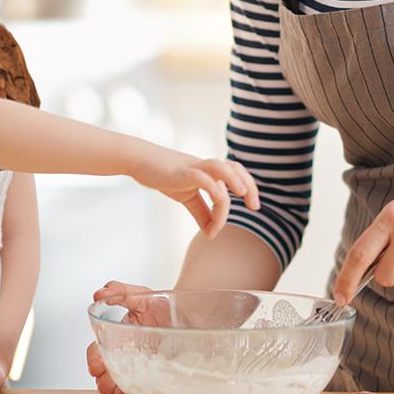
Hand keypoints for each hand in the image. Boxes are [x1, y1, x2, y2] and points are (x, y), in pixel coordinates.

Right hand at [86, 281, 167, 393]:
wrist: (189, 314)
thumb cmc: (161, 304)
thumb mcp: (140, 294)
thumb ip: (119, 291)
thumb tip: (98, 294)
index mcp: (116, 338)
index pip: (98, 352)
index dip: (94, 360)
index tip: (96, 367)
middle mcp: (125, 356)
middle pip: (107, 374)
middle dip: (104, 382)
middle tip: (107, 387)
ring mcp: (140, 369)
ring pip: (122, 387)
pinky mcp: (156, 378)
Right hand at [129, 153, 259, 237]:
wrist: (139, 161)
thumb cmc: (164, 176)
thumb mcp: (186, 197)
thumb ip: (201, 212)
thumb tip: (211, 233)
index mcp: (209, 173)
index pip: (236, 174)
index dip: (249, 188)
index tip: (254, 206)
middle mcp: (205, 168)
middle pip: (235, 167)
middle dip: (249, 184)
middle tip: (254, 206)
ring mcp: (193, 168)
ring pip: (220, 168)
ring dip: (234, 180)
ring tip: (241, 194)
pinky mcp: (181, 172)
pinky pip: (201, 177)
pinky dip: (212, 187)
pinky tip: (216, 198)